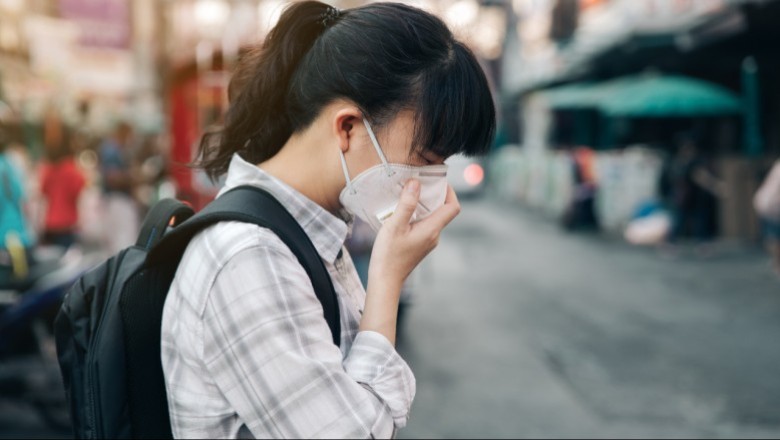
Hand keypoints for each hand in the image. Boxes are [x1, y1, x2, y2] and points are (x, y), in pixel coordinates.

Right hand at [368, 179, 460, 293]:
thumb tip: (416, 183)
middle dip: (433, 194)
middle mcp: (434, 235)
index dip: (449, 191)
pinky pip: (424, 224)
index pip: (453, 207)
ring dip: (423, 204)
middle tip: (419, 183)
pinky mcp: (420, 244)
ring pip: (432, 217)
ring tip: (407, 195)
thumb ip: (406, 204)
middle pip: (443, 210)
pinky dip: (417, 214)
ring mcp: (428, 241)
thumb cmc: (388, 255)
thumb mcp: (395, 225)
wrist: (385, 280)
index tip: (437, 180)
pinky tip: (402, 212)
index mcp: (432, 229)